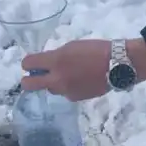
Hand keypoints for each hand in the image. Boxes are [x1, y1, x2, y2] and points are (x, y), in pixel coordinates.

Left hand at [21, 38, 145, 101]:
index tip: (31, 63)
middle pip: (29, 85)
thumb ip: (55, 56)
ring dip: (52, 83)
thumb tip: (45, 64)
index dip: (27, 63)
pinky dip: (68, 87)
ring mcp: (65, 91)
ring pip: (50, 89)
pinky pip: (65, 93)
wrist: (118, 65)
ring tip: (67, 75)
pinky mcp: (75, 98)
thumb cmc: (96, 49)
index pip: (28, 64)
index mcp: (55, 61)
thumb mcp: (72, 47)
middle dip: (27, 81)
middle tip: (34, 77)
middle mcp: (56, 79)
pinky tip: (80, 80)